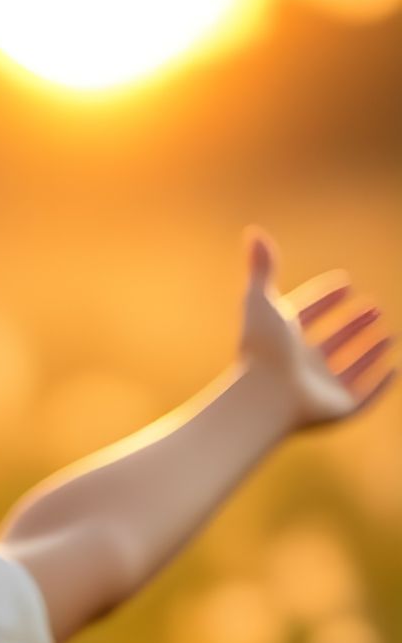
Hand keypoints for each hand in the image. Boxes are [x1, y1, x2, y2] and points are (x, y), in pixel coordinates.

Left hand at [236, 225, 395, 433]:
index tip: (344, 283)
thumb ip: (261, 267)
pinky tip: (395, 368)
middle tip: (372, 306)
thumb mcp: (261, 301)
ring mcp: (320, 389)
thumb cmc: (262, 349)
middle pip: (330, 342)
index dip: (323, 300)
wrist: (265, 398)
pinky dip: (379, 384)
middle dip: (352, 324)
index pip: (306, 315)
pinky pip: (364, 397)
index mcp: (282, 341)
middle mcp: (301, 365)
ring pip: (349, 368)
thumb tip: (254, 231)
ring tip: (388, 333)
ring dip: (369, 352)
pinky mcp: (338, 410)